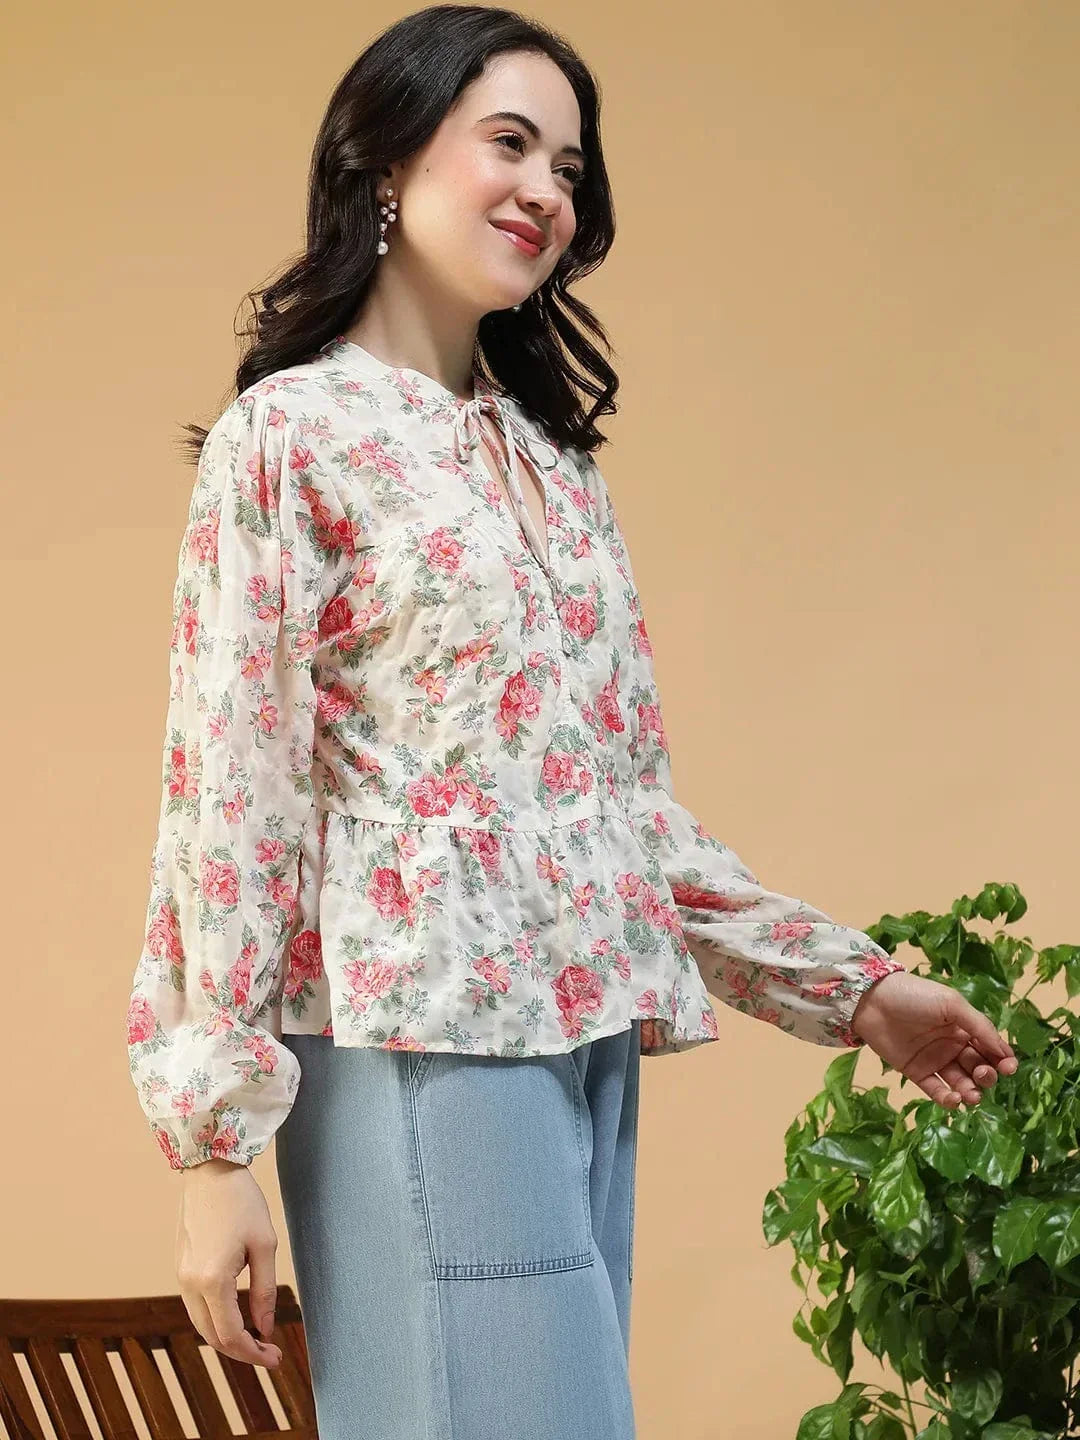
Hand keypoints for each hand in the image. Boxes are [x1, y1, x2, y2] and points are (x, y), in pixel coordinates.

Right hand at [176, 1157, 282, 1368]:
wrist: (211, 1171)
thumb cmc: (243, 1203)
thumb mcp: (265, 1246)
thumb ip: (265, 1291)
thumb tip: (265, 1328)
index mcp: (212, 1280)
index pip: (230, 1335)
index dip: (253, 1353)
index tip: (275, 1358)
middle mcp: (190, 1284)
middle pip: (212, 1337)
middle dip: (240, 1351)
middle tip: (269, 1353)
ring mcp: (180, 1277)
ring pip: (201, 1324)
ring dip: (226, 1338)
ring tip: (256, 1339)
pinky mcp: (180, 1268)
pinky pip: (195, 1307)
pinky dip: (215, 1320)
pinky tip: (237, 1317)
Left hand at [850, 969, 1017, 1107]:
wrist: (873, 1001)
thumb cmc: (915, 996)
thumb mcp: (952, 1004)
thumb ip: (979, 1026)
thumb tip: (1005, 1051)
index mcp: (964, 1027)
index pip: (991, 1048)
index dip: (1002, 1060)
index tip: (1009, 1068)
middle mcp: (953, 1046)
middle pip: (979, 1068)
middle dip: (987, 1075)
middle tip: (982, 1074)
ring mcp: (935, 1061)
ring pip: (962, 1082)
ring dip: (971, 1091)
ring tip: (971, 1094)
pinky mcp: (917, 1073)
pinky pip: (937, 1090)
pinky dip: (948, 1099)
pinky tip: (954, 1099)